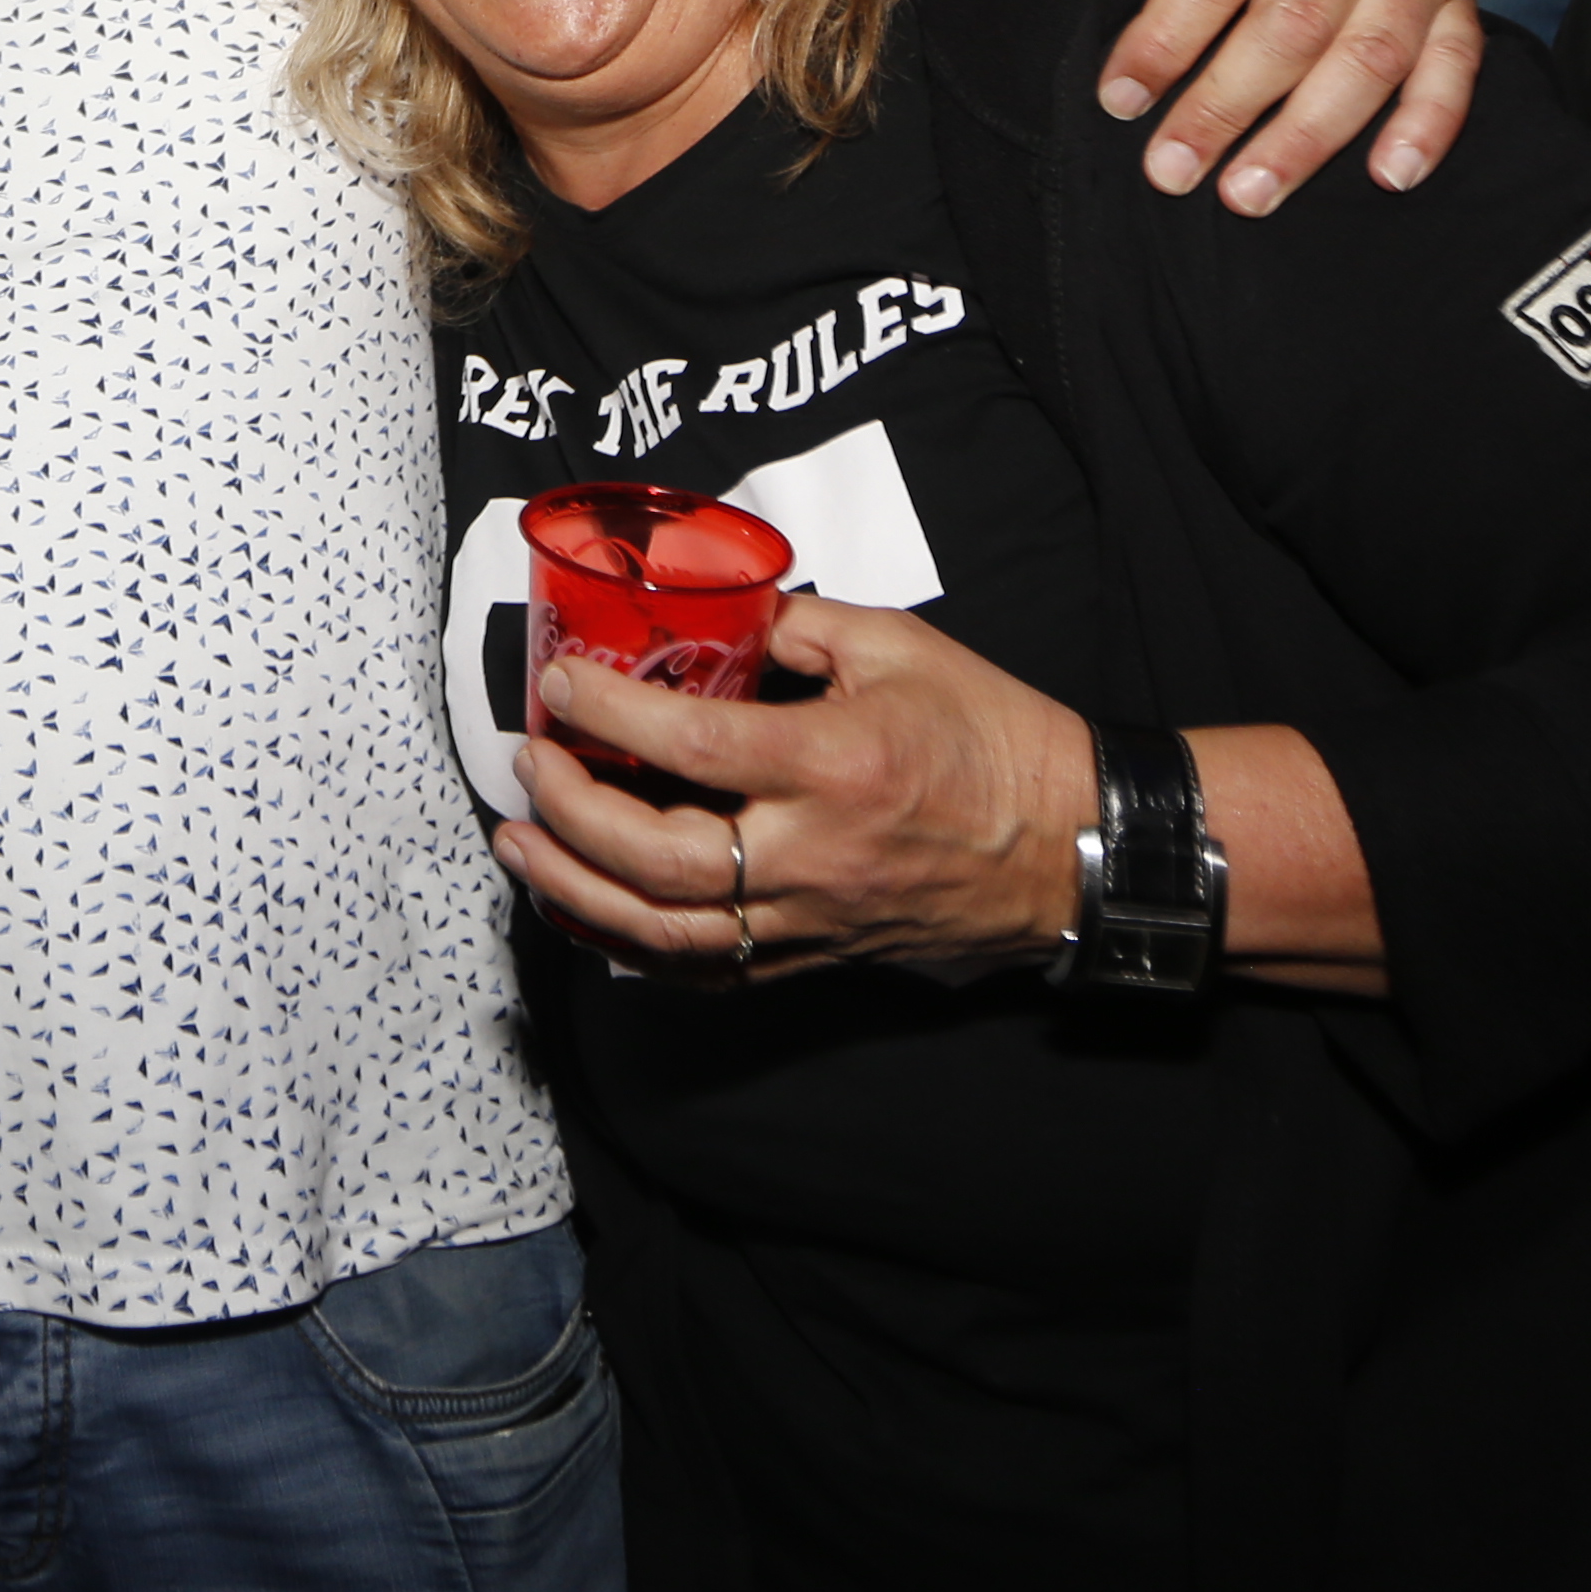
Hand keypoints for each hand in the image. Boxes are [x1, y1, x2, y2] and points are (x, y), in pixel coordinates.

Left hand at [495, 597, 1090, 985]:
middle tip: (528, 767)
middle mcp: (814, 854)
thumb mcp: (900, 646)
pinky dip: (633, 947)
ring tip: (520, 847)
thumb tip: (715, 620)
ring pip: (667, 933)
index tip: (561, 687)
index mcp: (835, 764)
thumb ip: (797, 627)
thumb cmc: (993, 737)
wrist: (1069, 843)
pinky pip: (708, 971)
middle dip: (571, 814)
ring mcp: (812, 919)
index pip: (692, 746)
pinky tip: (587, 909)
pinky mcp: (816, 956)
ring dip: (577, 891)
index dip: (609, 714)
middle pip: (657, 858)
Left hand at [986, 0, 1477, 211]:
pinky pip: (1456, 61)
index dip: (1165, 39)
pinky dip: (1430, 123)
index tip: (1117, 98)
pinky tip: (1387, 176)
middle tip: (1169, 172)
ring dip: (1309, 137)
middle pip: (1289, 25)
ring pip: (1368, 56)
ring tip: (1247, 196)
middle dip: (1224, 108)